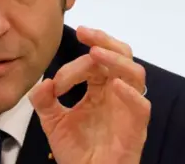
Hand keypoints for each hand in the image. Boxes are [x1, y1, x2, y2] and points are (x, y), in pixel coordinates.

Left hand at [29, 27, 149, 163]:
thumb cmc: (76, 151)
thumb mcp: (52, 122)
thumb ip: (44, 101)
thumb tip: (42, 83)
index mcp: (100, 88)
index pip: (95, 62)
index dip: (76, 62)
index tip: (56, 80)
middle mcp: (117, 92)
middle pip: (122, 55)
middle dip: (104, 40)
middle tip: (84, 32)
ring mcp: (128, 108)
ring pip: (135, 73)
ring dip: (116, 59)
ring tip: (96, 53)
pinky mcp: (136, 127)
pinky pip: (142, 105)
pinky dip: (131, 93)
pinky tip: (116, 86)